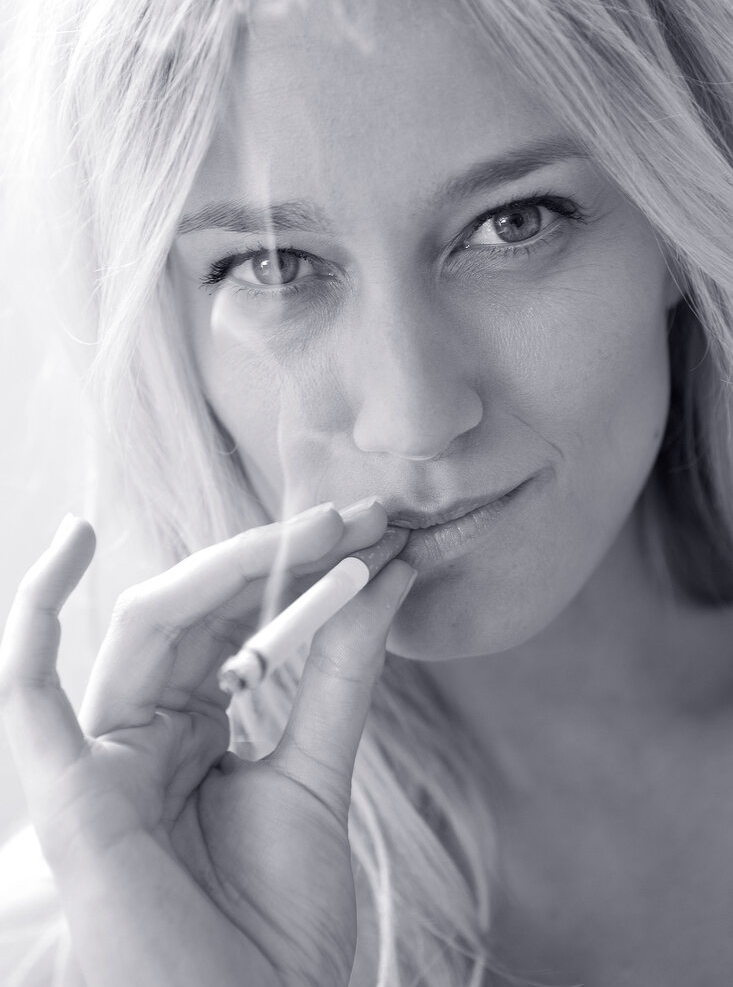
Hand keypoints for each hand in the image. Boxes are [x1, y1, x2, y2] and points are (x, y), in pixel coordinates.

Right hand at [0, 504, 415, 986]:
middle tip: (357, 515)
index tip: (376, 533)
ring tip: (311, 526)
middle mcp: (146, 734)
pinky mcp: (68, 791)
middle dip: (278, 556)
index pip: (241, 624)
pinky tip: (74, 540)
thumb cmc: (276, 930)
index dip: (302, 573)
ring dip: (228, 565)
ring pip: (147, 626)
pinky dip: (36, 610)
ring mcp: (105, 757)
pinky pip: (26, 691)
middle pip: (201, 613)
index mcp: (197, 734)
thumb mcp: (318, 775)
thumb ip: (340, 676)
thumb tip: (387, 576)